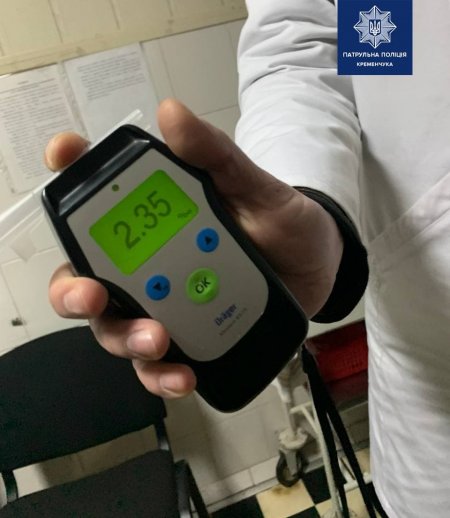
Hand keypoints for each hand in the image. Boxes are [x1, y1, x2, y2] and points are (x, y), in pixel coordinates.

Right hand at [46, 99, 342, 397]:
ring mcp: (164, 306)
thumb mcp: (257, 188)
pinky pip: (159, 365)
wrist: (318, 269)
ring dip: (124, 338)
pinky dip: (162, 374)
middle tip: (94, 296)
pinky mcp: (187, 341)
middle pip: (86, 279)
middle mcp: (147, 264)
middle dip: (76, 291)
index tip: (62, 155)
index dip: (71, 173)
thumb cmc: (283, 222)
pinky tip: (183, 374)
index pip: (99, 196)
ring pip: (117, 329)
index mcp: (156, 219)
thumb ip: (217, 158)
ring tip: (157, 341)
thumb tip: (172, 114)